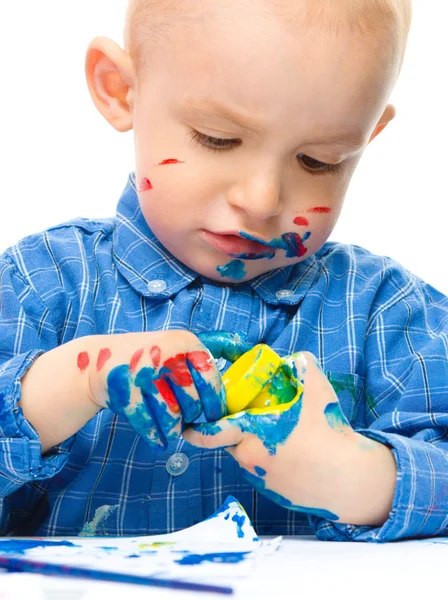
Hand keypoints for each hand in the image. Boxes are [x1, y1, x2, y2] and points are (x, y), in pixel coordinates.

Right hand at [85, 330, 249, 448]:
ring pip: (172, 418)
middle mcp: (166, 353)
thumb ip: (208, 353)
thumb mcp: (178, 345)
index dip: (216, 404)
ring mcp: (143, 372)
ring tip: (172, 430)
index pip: (212, 380)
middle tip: (186, 420)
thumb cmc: (148, 359)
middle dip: (191, 418)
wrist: (97, 362)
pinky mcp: (123, 391)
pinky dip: (156, 436)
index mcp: (185, 342)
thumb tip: (248, 358)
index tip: (213, 416)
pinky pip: (149, 425)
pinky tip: (158, 438)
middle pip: (193, 403)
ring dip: (173, 431)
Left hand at [184, 352, 396, 524]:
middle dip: (239, 427)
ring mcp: (262, 480)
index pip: (209, 432)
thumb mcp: (314, 384)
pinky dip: (273, 460)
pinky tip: (297, 452)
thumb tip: (284, 359)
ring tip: (286, 433)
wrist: (350, 479)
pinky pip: (265, 472)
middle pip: (231, 440)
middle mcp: (249, 460)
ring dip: (258, 443)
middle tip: (258, 416)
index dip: (196, 427)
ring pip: (249, 456)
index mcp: (251, 434)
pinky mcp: (275, 494)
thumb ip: (295, 364)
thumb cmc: (327, 430)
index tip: (190, 423)